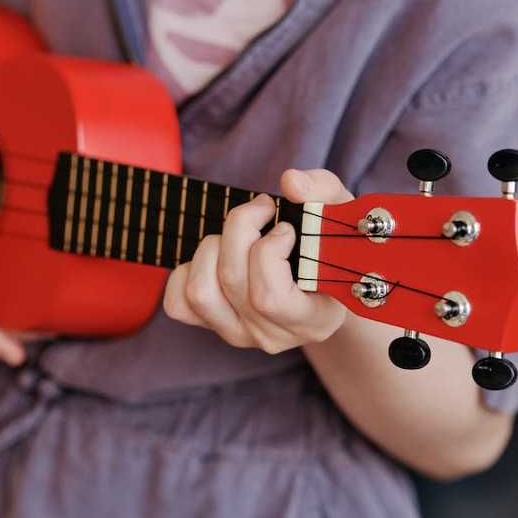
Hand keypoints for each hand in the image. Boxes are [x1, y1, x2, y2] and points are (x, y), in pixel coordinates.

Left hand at [163, 169, 353, 353]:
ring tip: (239, 234)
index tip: (286, 228)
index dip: (269, 252)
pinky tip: (217, 257)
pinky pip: (179, 303)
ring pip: (201, 291)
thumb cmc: (328, 245)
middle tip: (262, 208)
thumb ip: (322, 192)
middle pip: (232, 279)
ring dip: (213, 246)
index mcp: (313, 320)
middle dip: (241, 227)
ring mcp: (240, 334)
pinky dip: (189, 270)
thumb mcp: (338, 215)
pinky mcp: (211, 326)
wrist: (318, 281)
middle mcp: (274, 336)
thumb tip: (290, 182)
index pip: (270, 298)